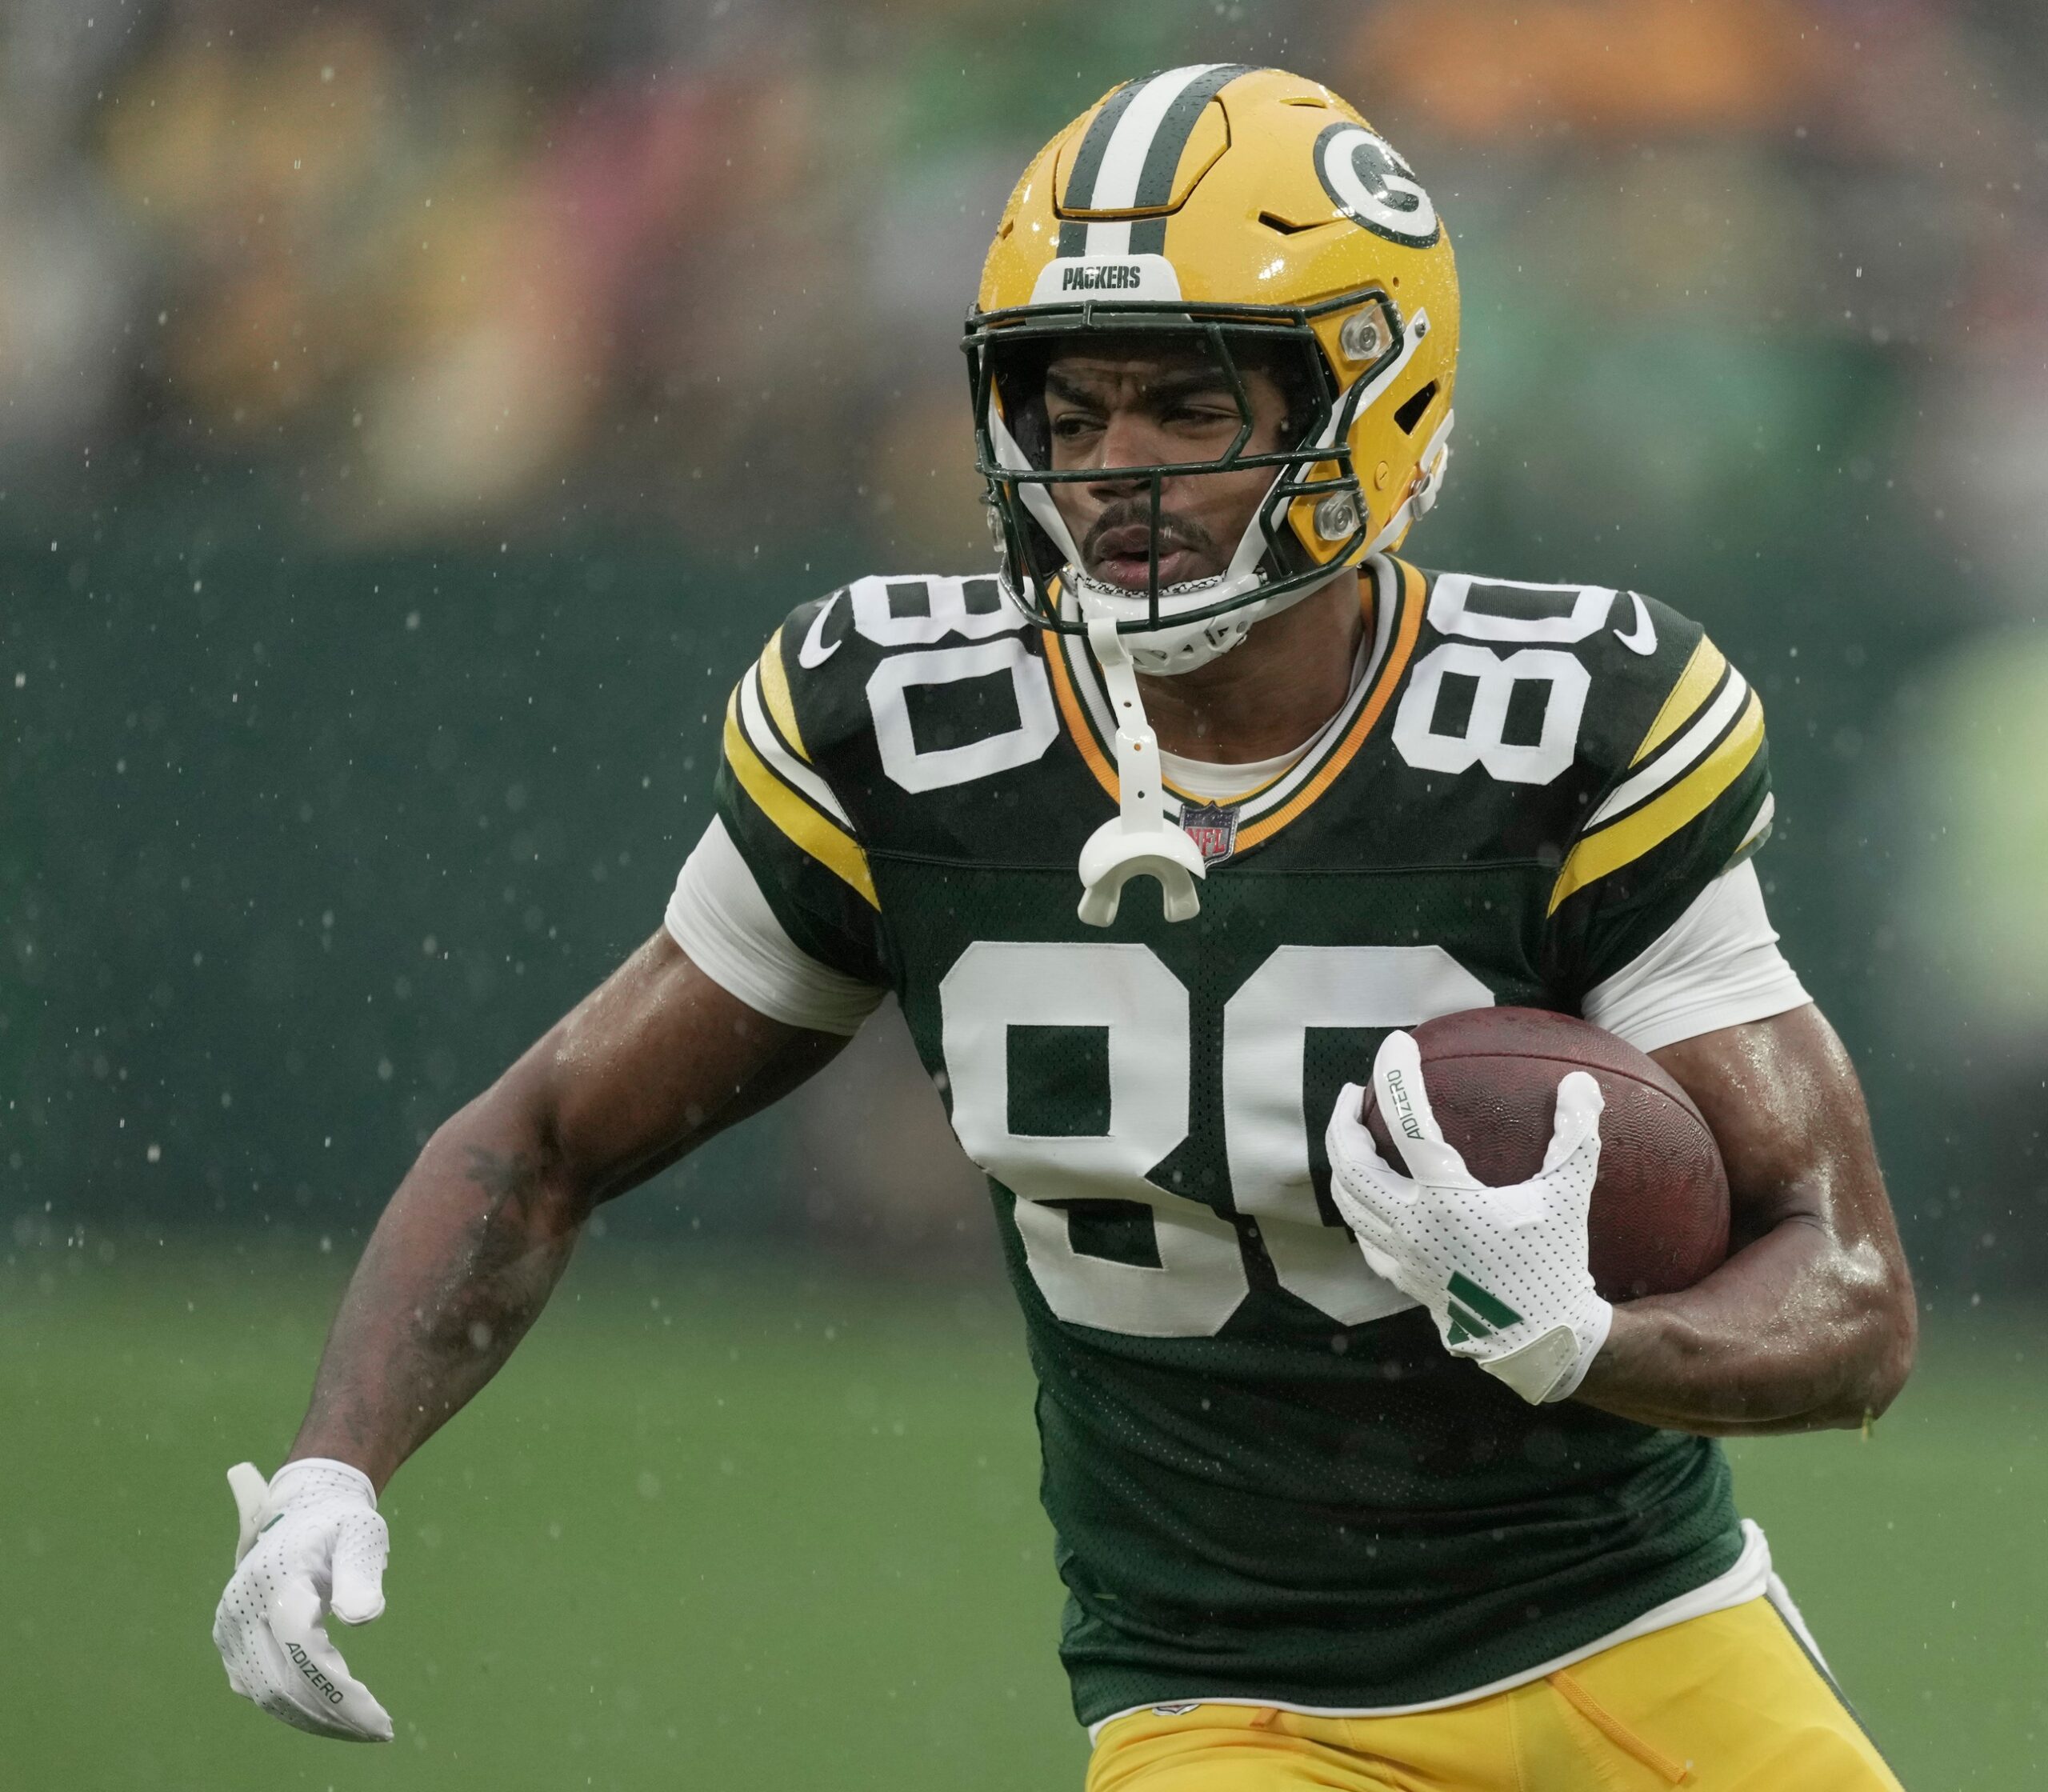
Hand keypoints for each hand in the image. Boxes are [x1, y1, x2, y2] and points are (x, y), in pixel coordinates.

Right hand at [212, 1457, 394, 1741]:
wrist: (301, 1513)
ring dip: (315, 1718)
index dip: (339, 1691)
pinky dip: (297, 1708)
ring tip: (364, 1727)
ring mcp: (231, 1630)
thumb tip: (363, 1619)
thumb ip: (360, 1574)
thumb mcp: (361, 1535)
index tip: (381, 1719)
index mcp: (276, 1580)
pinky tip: (334, 1713)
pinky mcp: (231, 1644)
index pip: (302, 1648)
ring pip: (268, 1695)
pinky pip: (260, 1689)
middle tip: (380, 1731)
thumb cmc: (340, 1525)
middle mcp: (242, 1610)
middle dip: (333, 1715)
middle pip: (282, 1683)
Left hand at [1325, 1030, 1612, 1403]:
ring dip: (1343, 1162)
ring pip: (1348, 1200)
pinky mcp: (1402, 1277)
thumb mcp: (1569, 1196)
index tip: (1395, 1044)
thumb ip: (1575, 1137)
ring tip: (1352, 1134)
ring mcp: (1400, 1255)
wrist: (1540, 1340)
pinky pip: (1363, 1234)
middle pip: (1351, 1164)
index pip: (1407, 1123)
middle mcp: (1411, 1226)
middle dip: (1343, 1123)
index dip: (1396, 1077)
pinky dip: (1357, 1203)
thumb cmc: (1555, 1264)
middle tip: (1352, 1093)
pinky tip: (1370, 1192)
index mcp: (1446, 1201)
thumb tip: (1582, 1082)